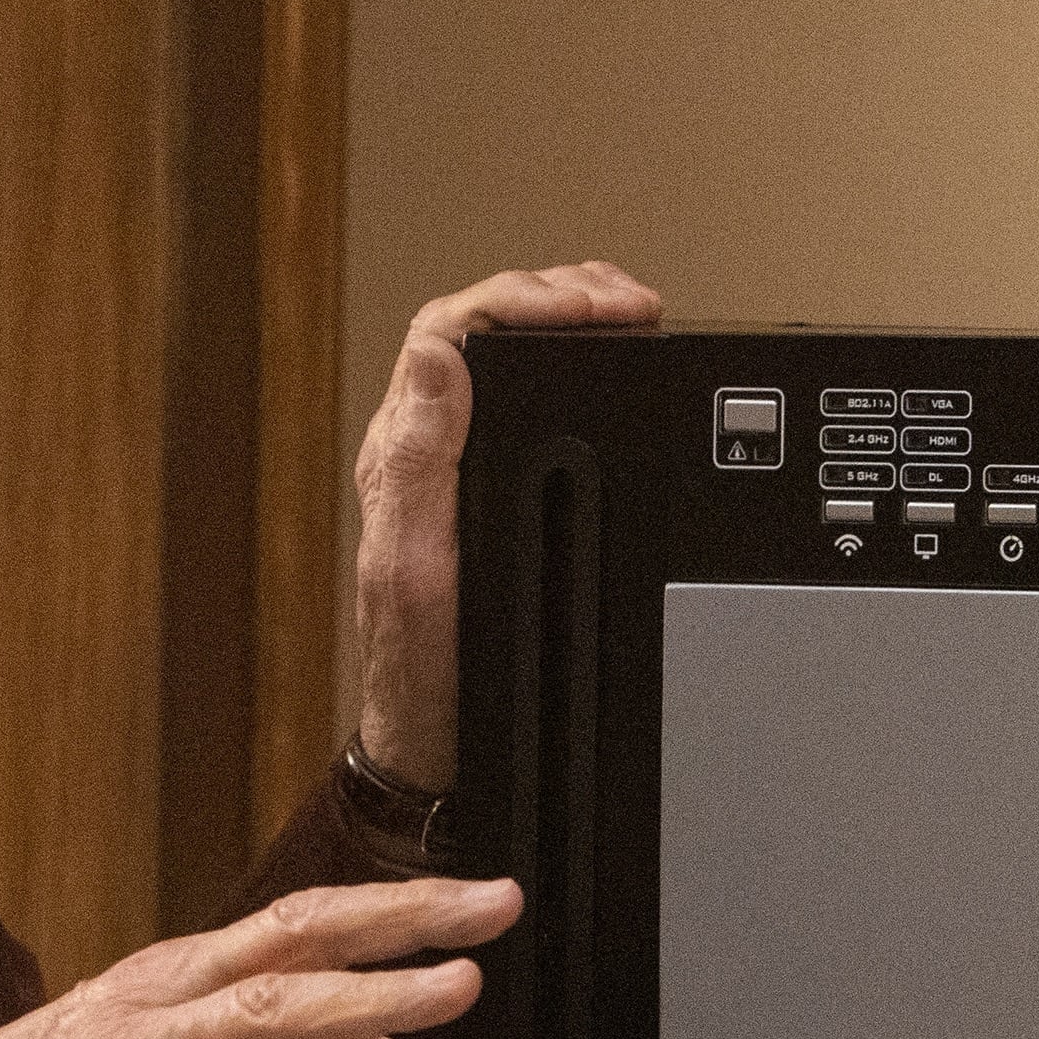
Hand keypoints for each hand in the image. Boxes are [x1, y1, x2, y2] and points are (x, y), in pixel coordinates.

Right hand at [0, 876, 525, 1038]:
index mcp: (183, 974)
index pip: (306, 921)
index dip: (399, 905)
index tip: (485, 897)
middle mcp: (164, 995)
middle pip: (299, 941)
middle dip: (405, 923)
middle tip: (496, 909)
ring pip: (269, 1014)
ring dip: (369, 1000)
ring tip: (454, 995)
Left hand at [354, 263, 660, 792]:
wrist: (443, 744)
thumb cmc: (425, 672)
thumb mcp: (417, 571)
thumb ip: (417, 462)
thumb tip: (433, 357)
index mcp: (404, 454)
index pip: (450, 331)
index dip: (524, 299)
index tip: (596, 307)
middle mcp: (425, 448)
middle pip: (483, 325)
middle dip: (562, 294)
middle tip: (634, 305)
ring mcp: (457, 464)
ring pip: (508, 353)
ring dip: (571, 317)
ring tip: (633, 313)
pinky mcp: (491, 487)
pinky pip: (530, 398)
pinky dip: (579, 366)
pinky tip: (616, 367)